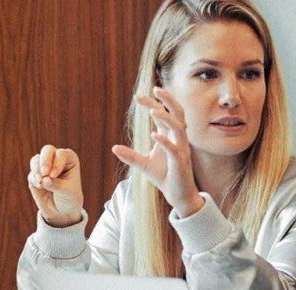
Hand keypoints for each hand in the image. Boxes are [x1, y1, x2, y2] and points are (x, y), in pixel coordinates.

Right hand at [27, 145, 83, 227]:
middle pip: (47, 150)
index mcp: (69, 160)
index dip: (56, 163)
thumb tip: (43, 180)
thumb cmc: (70, 198)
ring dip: (36, 170)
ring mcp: (44, 166)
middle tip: (44, 173)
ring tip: (40, 182)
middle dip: (44, 161)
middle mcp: (56, 159)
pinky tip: (39, 186)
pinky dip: (34, 179)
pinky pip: (31, 174)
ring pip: (36, 160)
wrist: (62, 211)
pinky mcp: (35, 176)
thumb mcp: (67, 192)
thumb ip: (56, 185)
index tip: (53, 175)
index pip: (61, 154)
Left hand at [111, 86, 203, 217]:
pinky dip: (165, 141)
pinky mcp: (181, 162)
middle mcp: (178, 139)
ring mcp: (181, 149)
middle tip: (155, 89)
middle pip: (177, 113)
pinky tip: (155, 135)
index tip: (137, 97)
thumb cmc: (165, 176)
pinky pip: (175, 148)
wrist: (178, 195)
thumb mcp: (144, 165)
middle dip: (167, 100)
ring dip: (166, 117)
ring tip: (153, 111)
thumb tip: (114, 147)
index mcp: (170, 136)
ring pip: (178, 127)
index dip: (152, 103)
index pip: (164, 114)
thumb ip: (131, 156)